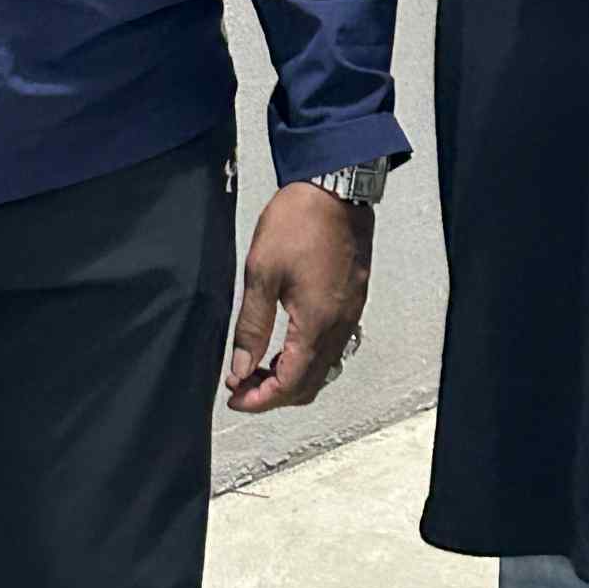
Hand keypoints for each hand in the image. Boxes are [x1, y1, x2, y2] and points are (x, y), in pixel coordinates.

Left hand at [224, 183, 371, 412]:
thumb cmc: (299, 223)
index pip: (290, 384)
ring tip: (260, 366)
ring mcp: (351, 314)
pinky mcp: (354, 300)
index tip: (234, 397)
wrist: (336, 188)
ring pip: (324, 367)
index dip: (260, 399)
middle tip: (242, 386)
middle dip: (274, 394)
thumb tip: (240, 369)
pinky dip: (308, 357)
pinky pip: (334, 346)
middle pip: (310, 384)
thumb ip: (252, 326)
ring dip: (292, 376)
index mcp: (316, 324)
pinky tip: (286, 343)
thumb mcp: (262, 272)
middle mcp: (340, 326)